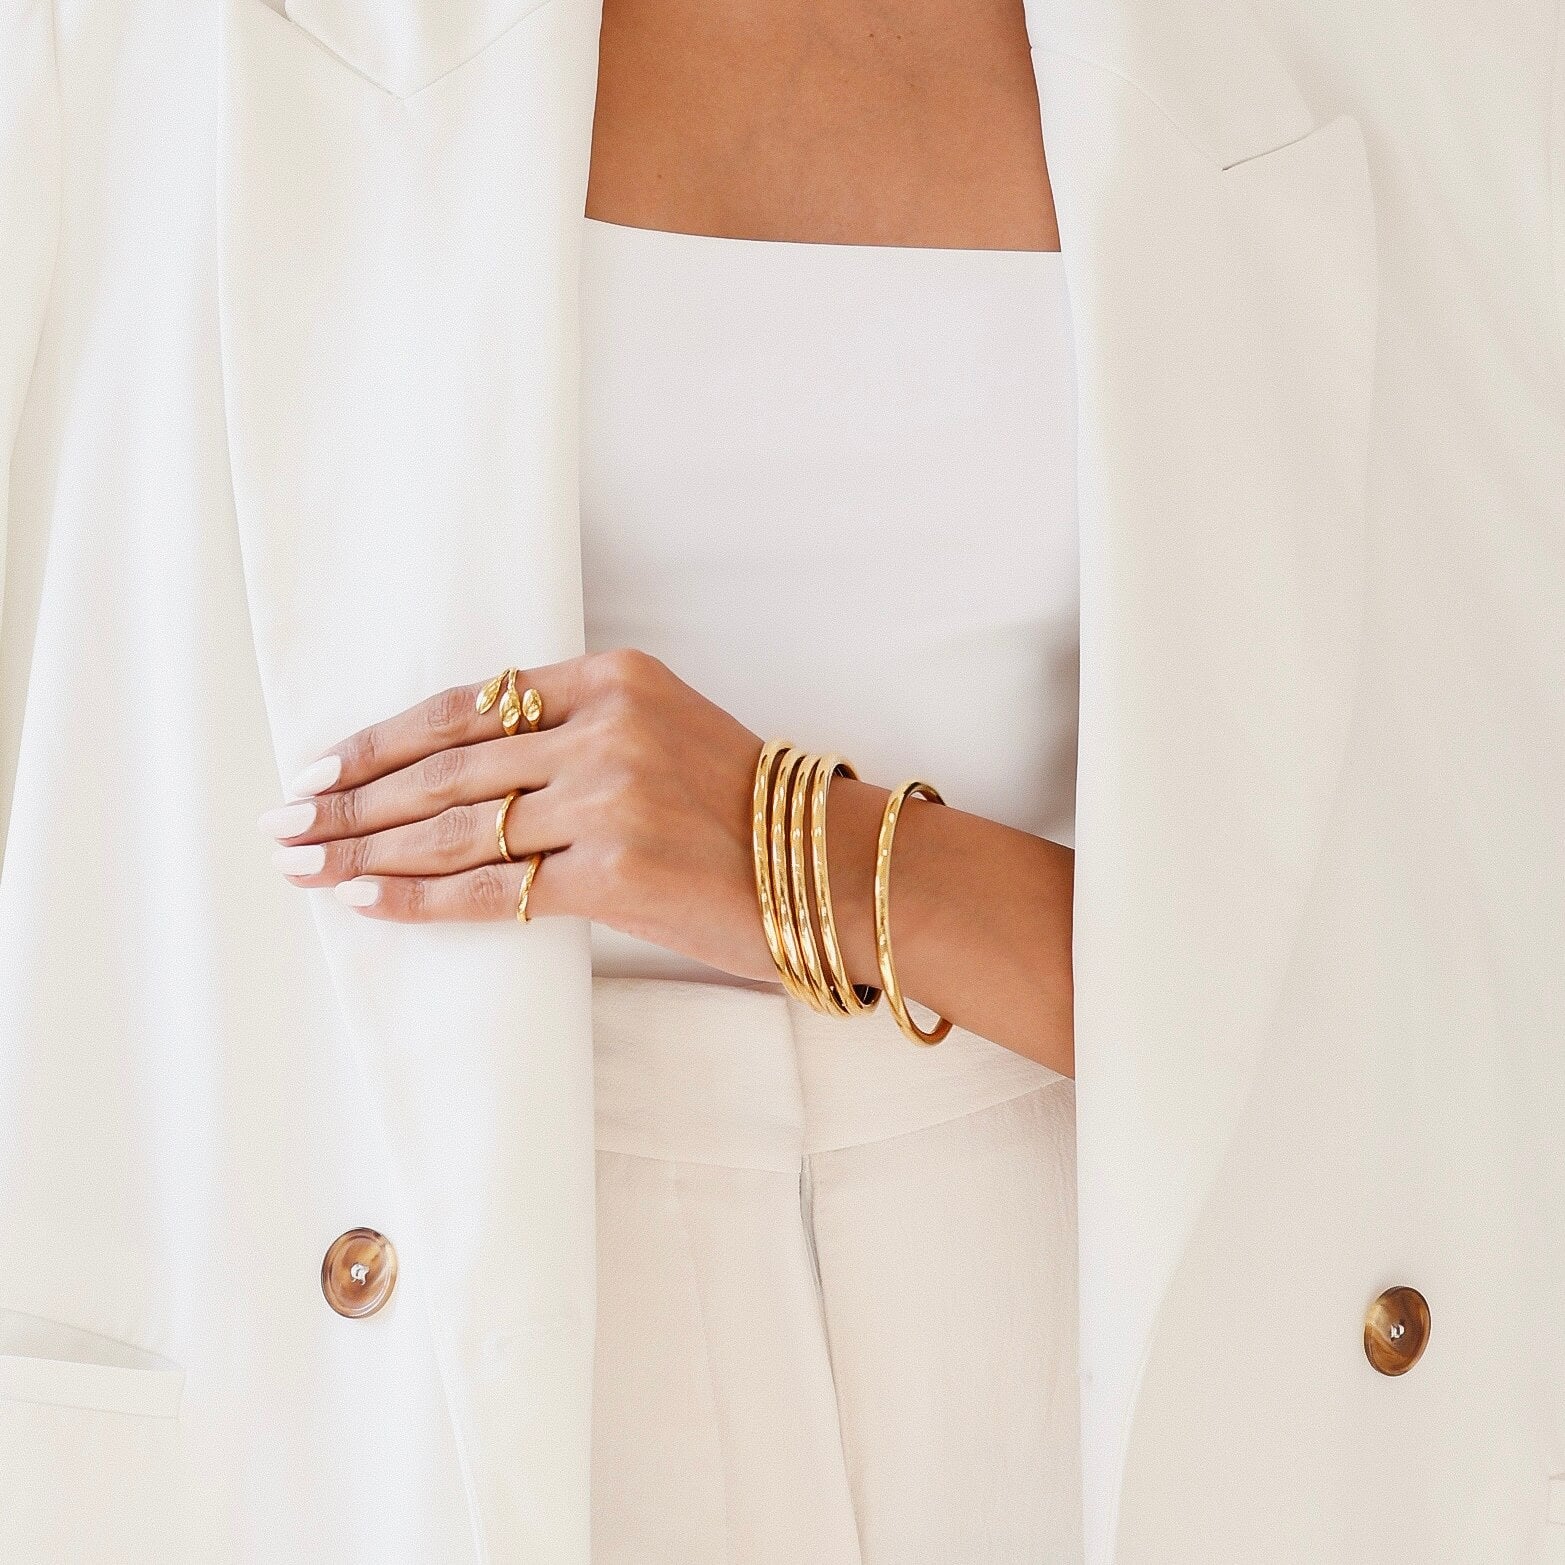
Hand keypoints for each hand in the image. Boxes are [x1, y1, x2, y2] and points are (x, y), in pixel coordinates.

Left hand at [258, 648, 778, 982]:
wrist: (829, 869)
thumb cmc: (744, 809)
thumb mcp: (662, 730)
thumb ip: (571, 732)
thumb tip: (457, 774)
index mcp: (611, 678)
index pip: (466, 705)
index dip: (382, 739)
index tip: (321, 764)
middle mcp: (605, 728)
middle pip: (445, 767)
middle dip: (350, 799)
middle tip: (284, 822)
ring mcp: (609, 798)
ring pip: (455, 827)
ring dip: (364, 849)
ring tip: (302, 864)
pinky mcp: (616, 872)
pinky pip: (493, 890)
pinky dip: (420, 898)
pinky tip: (365, 900)